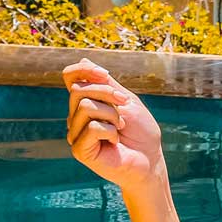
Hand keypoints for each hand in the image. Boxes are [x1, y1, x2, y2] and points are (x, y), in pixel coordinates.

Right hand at [62, 59, 164, 195]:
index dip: (83, 70)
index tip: (105, 73)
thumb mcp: (126, 101)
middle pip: (79, 90)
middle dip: (108, 93)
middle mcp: (76, 116)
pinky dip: (110, 132)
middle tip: (125, 106)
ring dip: (112, 115)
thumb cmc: (141, 132)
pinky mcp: (79, 149)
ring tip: (120, 128)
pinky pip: (92, 127)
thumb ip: (106, 83)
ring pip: (86, 107)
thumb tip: (83, 61)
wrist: (150, 160)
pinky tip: (115, 142)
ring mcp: (76, 133)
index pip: (70, 77)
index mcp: (86, 102)